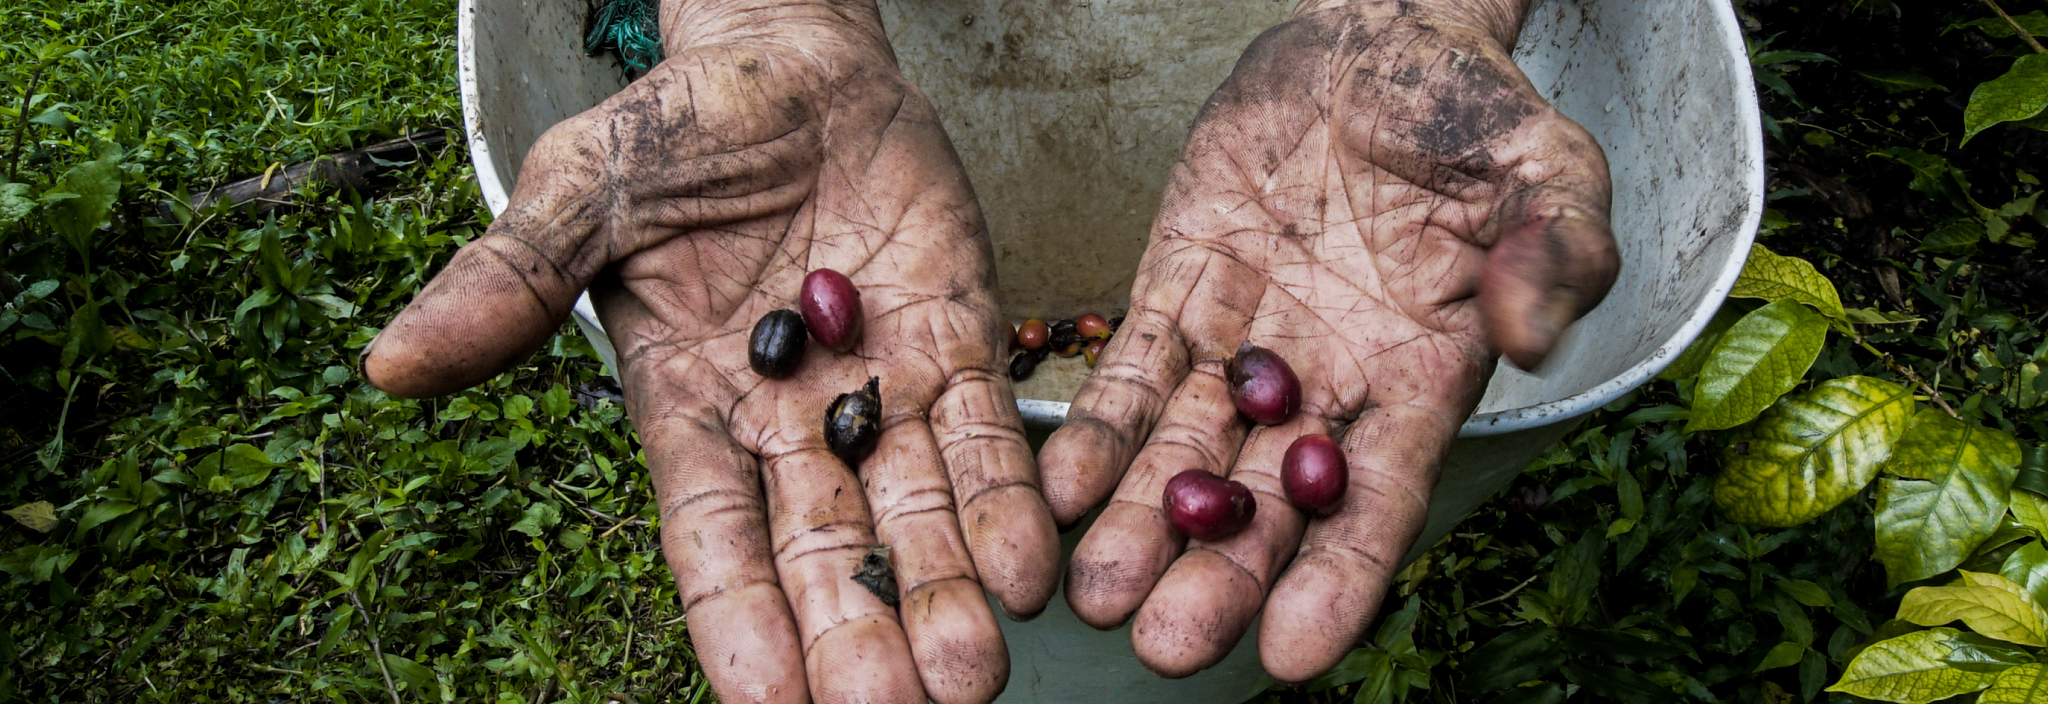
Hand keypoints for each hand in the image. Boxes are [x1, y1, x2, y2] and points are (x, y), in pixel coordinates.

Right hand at [363, 2, 1060, 701]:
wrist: (790, 60)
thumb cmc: (674, 126)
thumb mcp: (582, 192)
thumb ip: (509, 282)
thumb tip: (392, 365)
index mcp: (690, 408)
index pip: (711, 540)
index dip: (738, 622)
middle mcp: (789, 424)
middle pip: (821, 551)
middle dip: (855, 637)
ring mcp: (879, 388)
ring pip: (913, 514)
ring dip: (942, 593)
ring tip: (972, 674)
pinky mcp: (957, 342)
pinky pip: (988, 435)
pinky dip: (1006, 502)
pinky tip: (1029, 569)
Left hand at [1038, 0, 1616, 681]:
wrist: (1380, 36)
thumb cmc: (1476, 113)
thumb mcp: (1550, 171)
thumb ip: (1559, 256)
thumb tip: (1532, 339)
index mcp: (1421, 376)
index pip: (1378, 500)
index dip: (1339, 581)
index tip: (1295, 654)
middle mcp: (1328, 381)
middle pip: (1268, 503)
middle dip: (1218, 578)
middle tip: (1165, 645)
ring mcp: (1248, 340)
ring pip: (1187, 454)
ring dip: (1141, 527)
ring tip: (1095, 593)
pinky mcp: (1179, 289)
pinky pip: (1132, 374)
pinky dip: (1097, 432)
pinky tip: (1058, 489)